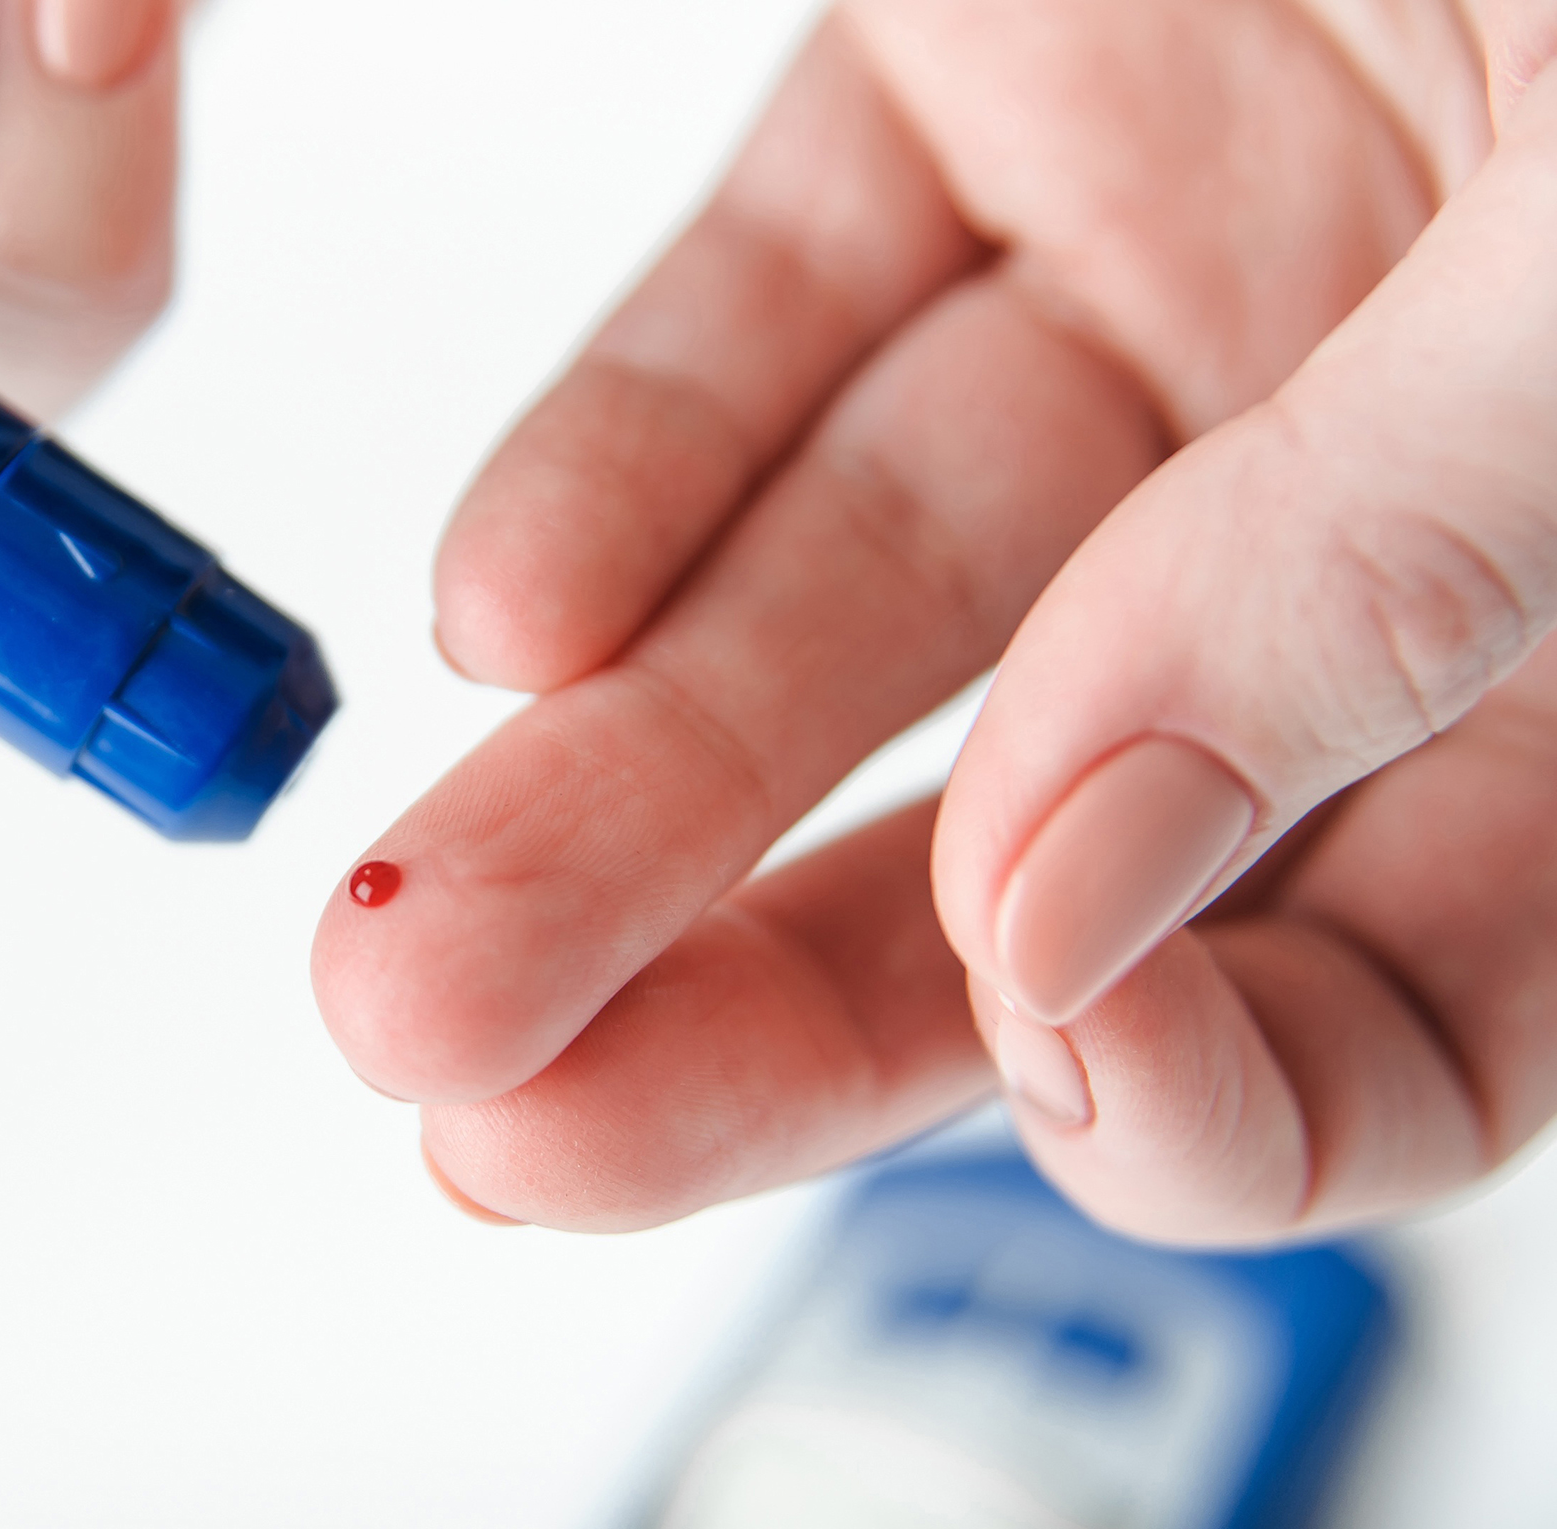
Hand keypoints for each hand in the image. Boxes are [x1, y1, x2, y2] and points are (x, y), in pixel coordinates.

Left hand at [314, 0, 1556, 1240]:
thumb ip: (1410, 559)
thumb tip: (1079, 908)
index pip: (1410, 1001)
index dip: (1220, 1096)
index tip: (1046, 1074)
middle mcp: (1404, 478)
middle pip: (1059, 861)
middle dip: (771, 1009)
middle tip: (506, 1129)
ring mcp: (1191, 288)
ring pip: (871, 623)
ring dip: (620, 788)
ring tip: (415, 948)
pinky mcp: (996, 95)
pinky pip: (777, 334)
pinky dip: (634, 471)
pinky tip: (509, 619)